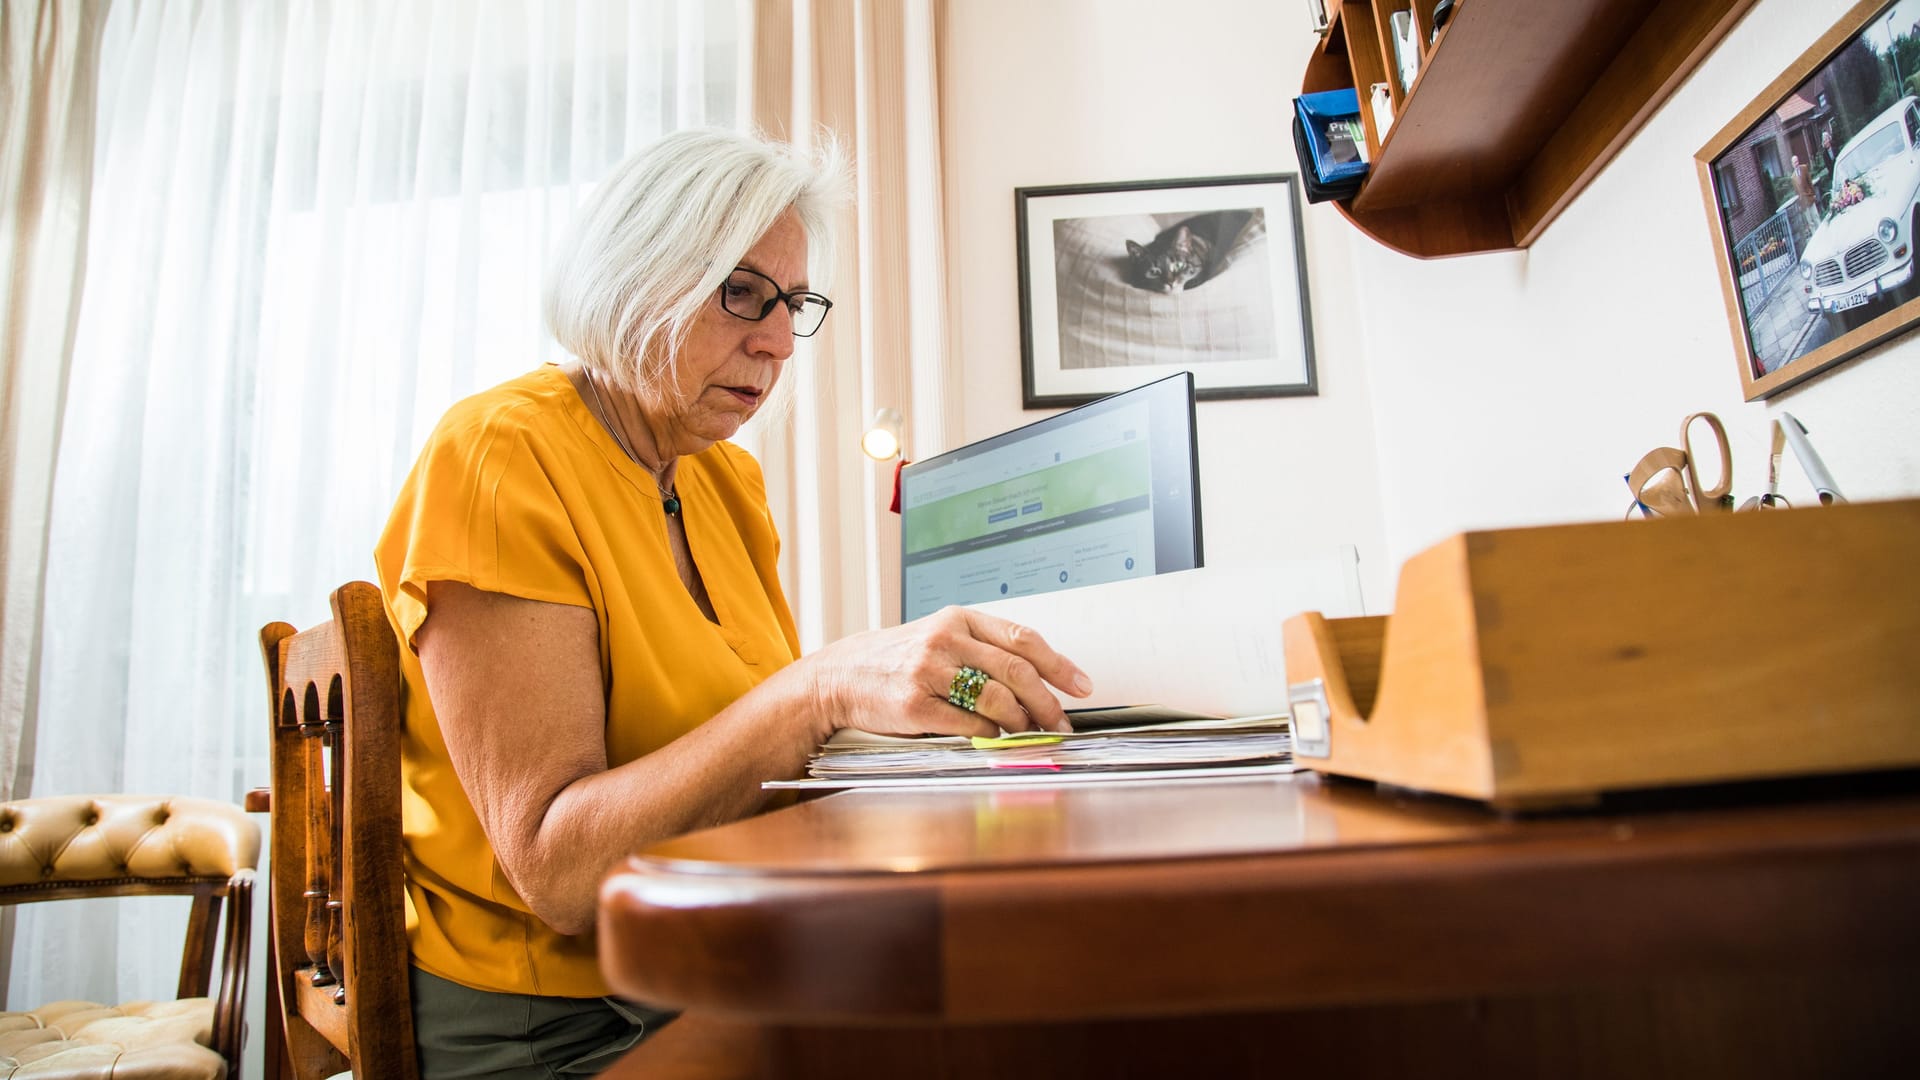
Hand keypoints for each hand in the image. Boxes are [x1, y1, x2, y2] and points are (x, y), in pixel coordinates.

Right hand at [804, 606, 1092, 738]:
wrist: (841, 676)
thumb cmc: (898, 659)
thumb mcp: (939, 637)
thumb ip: (983, 650)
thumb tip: (1040, 679)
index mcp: (959, 619)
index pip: (1022, 638)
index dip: (1059, 664)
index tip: (1083, 685)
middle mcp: (945, 640)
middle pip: (1016, 671)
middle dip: (1047, 702)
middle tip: (1061, 721)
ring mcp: (928, 672)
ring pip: (996, 699)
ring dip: (1023, 722)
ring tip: (1031, 732)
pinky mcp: (914, 706)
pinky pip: (968, 724)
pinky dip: (991, 735)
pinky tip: (998, 739)